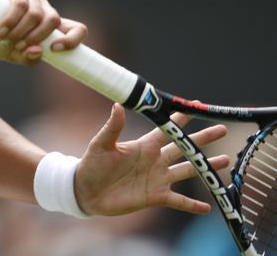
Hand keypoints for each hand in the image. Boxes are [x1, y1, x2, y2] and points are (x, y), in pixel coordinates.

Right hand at [0, 0, 87, 63]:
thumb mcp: (11, 55)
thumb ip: (25, 57)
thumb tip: (38, 52)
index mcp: (50, 27)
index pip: (76, 29)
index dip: (72, 40)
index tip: (55, 49)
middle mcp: (44, 9)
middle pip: (53, 20)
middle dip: (36, 37)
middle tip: (19, 46)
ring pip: (36, 14)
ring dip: (20, 31)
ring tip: (6, 39)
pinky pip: (20, 4)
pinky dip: (11, 20)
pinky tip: (2, 29)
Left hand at [74, 103, 229, 215]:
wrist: (86, 191)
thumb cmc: (92, 165)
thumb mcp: (101, 144)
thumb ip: (112, 126)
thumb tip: (118, 104)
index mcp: (144, 145)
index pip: (167, 129)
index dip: (181, 118)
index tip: (197, 106)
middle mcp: (155, 160)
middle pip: (184, 147)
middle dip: (203, 138)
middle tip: (222, 129)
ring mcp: (158, 178)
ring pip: (188, 170)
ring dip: (206, 167)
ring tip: (225, 161)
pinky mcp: (156, 197)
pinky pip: (179, 201)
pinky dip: (192, 205)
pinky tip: (208, 208)